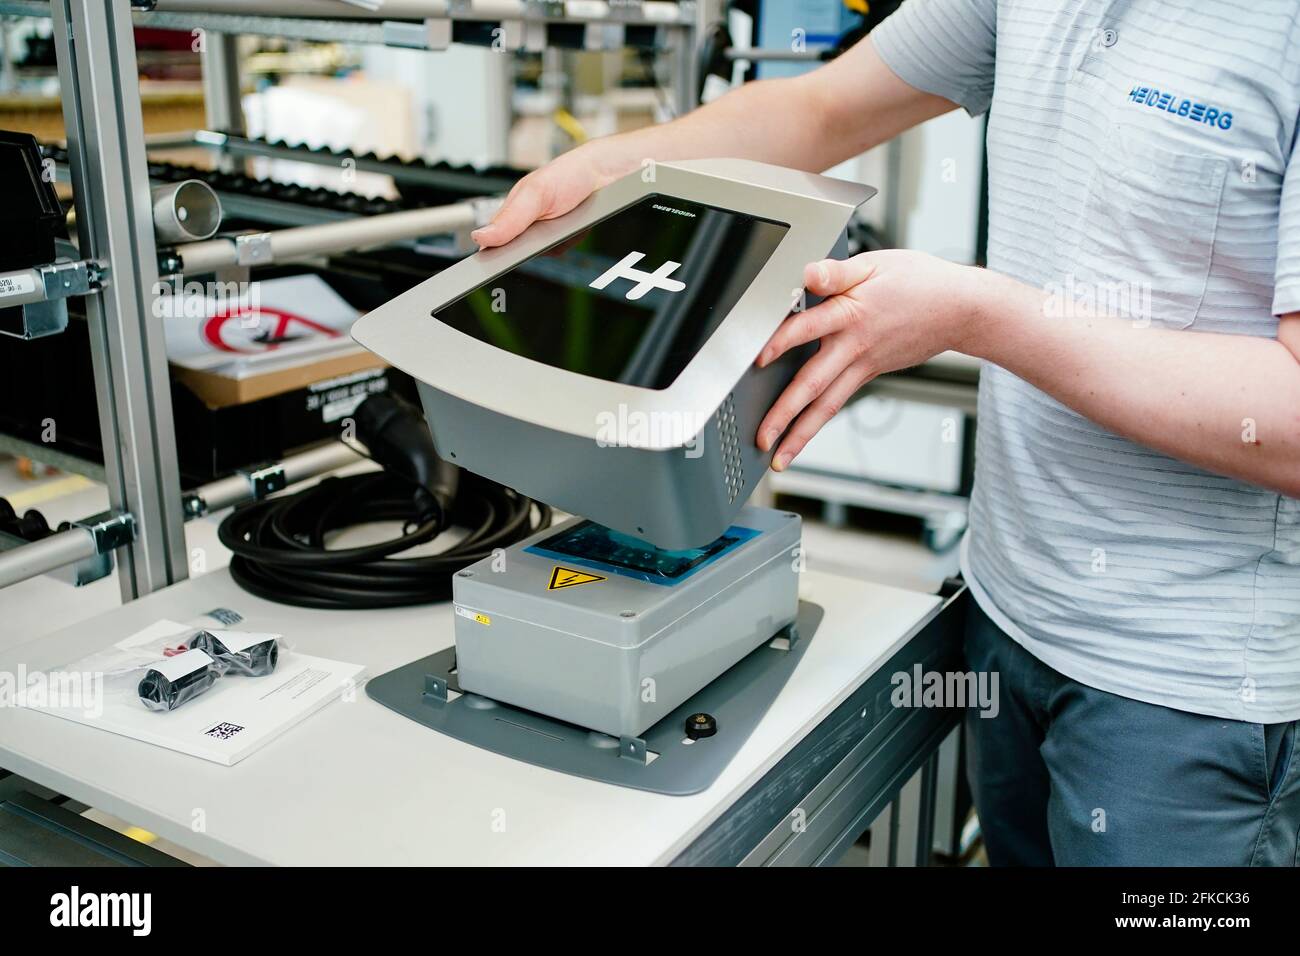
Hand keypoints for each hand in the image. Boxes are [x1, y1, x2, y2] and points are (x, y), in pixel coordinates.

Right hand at [471, 144, 622, 248]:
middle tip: (547, 230)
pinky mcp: (563, 238)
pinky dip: (571, 242)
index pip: (491, 243)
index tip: (491, 268)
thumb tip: (480, 237)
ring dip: (557, 243)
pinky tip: (575, 228)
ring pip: (544, 254)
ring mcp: (545, 233)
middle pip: (520, 254)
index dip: (490, 257)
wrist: (603, 174)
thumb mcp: (534, 194)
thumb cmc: (566, 174)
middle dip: (534, 247)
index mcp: (510, 212)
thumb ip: (509, 218)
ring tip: (565, 223)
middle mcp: (525, 224)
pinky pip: (562, 251)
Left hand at [756, 249, 986, 469]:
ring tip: (778, 457)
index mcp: (850, 314)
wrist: (961, 310)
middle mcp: (853, 346)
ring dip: (800, 434)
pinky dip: (818, 420)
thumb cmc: (920, 282)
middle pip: (812, 385)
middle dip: (784, 415)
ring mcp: (862, 365)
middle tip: (761, 438)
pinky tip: (801, 435)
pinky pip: (838, 401)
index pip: (806, 329)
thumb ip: (836, 272)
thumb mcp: (876, 265)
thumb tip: (807, 272)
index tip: (755, 358)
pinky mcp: (869, 373)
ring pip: (826, 404)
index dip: (779, 342)